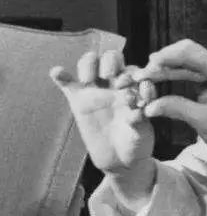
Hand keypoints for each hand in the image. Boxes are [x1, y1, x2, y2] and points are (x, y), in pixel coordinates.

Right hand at [50, 49, 155, 175]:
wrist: (119, 157)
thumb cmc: (135, 142)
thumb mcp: (140, 134)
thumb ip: (138, 122)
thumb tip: (135, 112)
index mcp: (136, 89)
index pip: (135, 70)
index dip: (133, 75)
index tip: (130, 89)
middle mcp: (117, 84)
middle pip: (112, 58)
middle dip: (111, 62)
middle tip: (109, 76)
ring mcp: (97, 90)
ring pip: (91, 63)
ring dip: (89, 64)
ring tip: (87, 79)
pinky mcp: (79, 100)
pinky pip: (68, 83)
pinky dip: (61, 76)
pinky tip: (56, 71)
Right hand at [133, 39, 206, 166]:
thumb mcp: (205, 122)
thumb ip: (177, 108)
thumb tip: (148, 106)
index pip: (196, 56)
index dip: (170, 56)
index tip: (149, 63)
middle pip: (190, 55)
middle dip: (164, 62)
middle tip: (141, 72)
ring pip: (188, 63)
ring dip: (165, 69)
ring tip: (143, 75)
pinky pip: (190, 72)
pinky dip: (173, 75)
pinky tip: (155, 77)